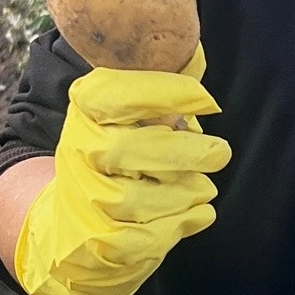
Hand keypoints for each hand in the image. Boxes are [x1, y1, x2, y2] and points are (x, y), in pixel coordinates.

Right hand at [14, 59, 230, 294]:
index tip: (208, 100)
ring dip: (186, 191)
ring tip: (204, 186)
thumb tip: (194, 52)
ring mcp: (87, 200)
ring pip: (142, 199)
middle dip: (186, 152)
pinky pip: (150, 235)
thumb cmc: (117, 159)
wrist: (73, 228)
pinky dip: (183, 222)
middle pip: (130, 150)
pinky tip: (198, 212)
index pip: (115, 94)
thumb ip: (158, 91)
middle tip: (221, 152)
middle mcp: (79, 153)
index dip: (164, 92)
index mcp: (85, 111)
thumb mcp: (126, 118)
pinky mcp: (102, 241)